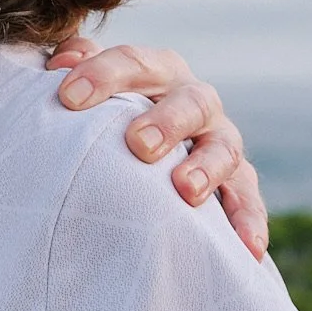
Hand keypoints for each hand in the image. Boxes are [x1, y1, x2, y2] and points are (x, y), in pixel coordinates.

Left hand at [48, 37, 266, 258]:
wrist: (138, 143)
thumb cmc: (101, 112)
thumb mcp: (87, 85)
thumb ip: (74, 65)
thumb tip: (62, 62)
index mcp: (155, 70)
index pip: (133, 63)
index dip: (102, 75)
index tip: (69, 98)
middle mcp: (194, 100)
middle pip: (189, 102)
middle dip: (166, 121)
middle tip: (139, 144)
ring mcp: (219, 140)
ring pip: (224, 148)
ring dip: (207, 168)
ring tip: (186, 190)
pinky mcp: (238, 180)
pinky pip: (248, 199)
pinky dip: (249, 221)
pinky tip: (249, 248)